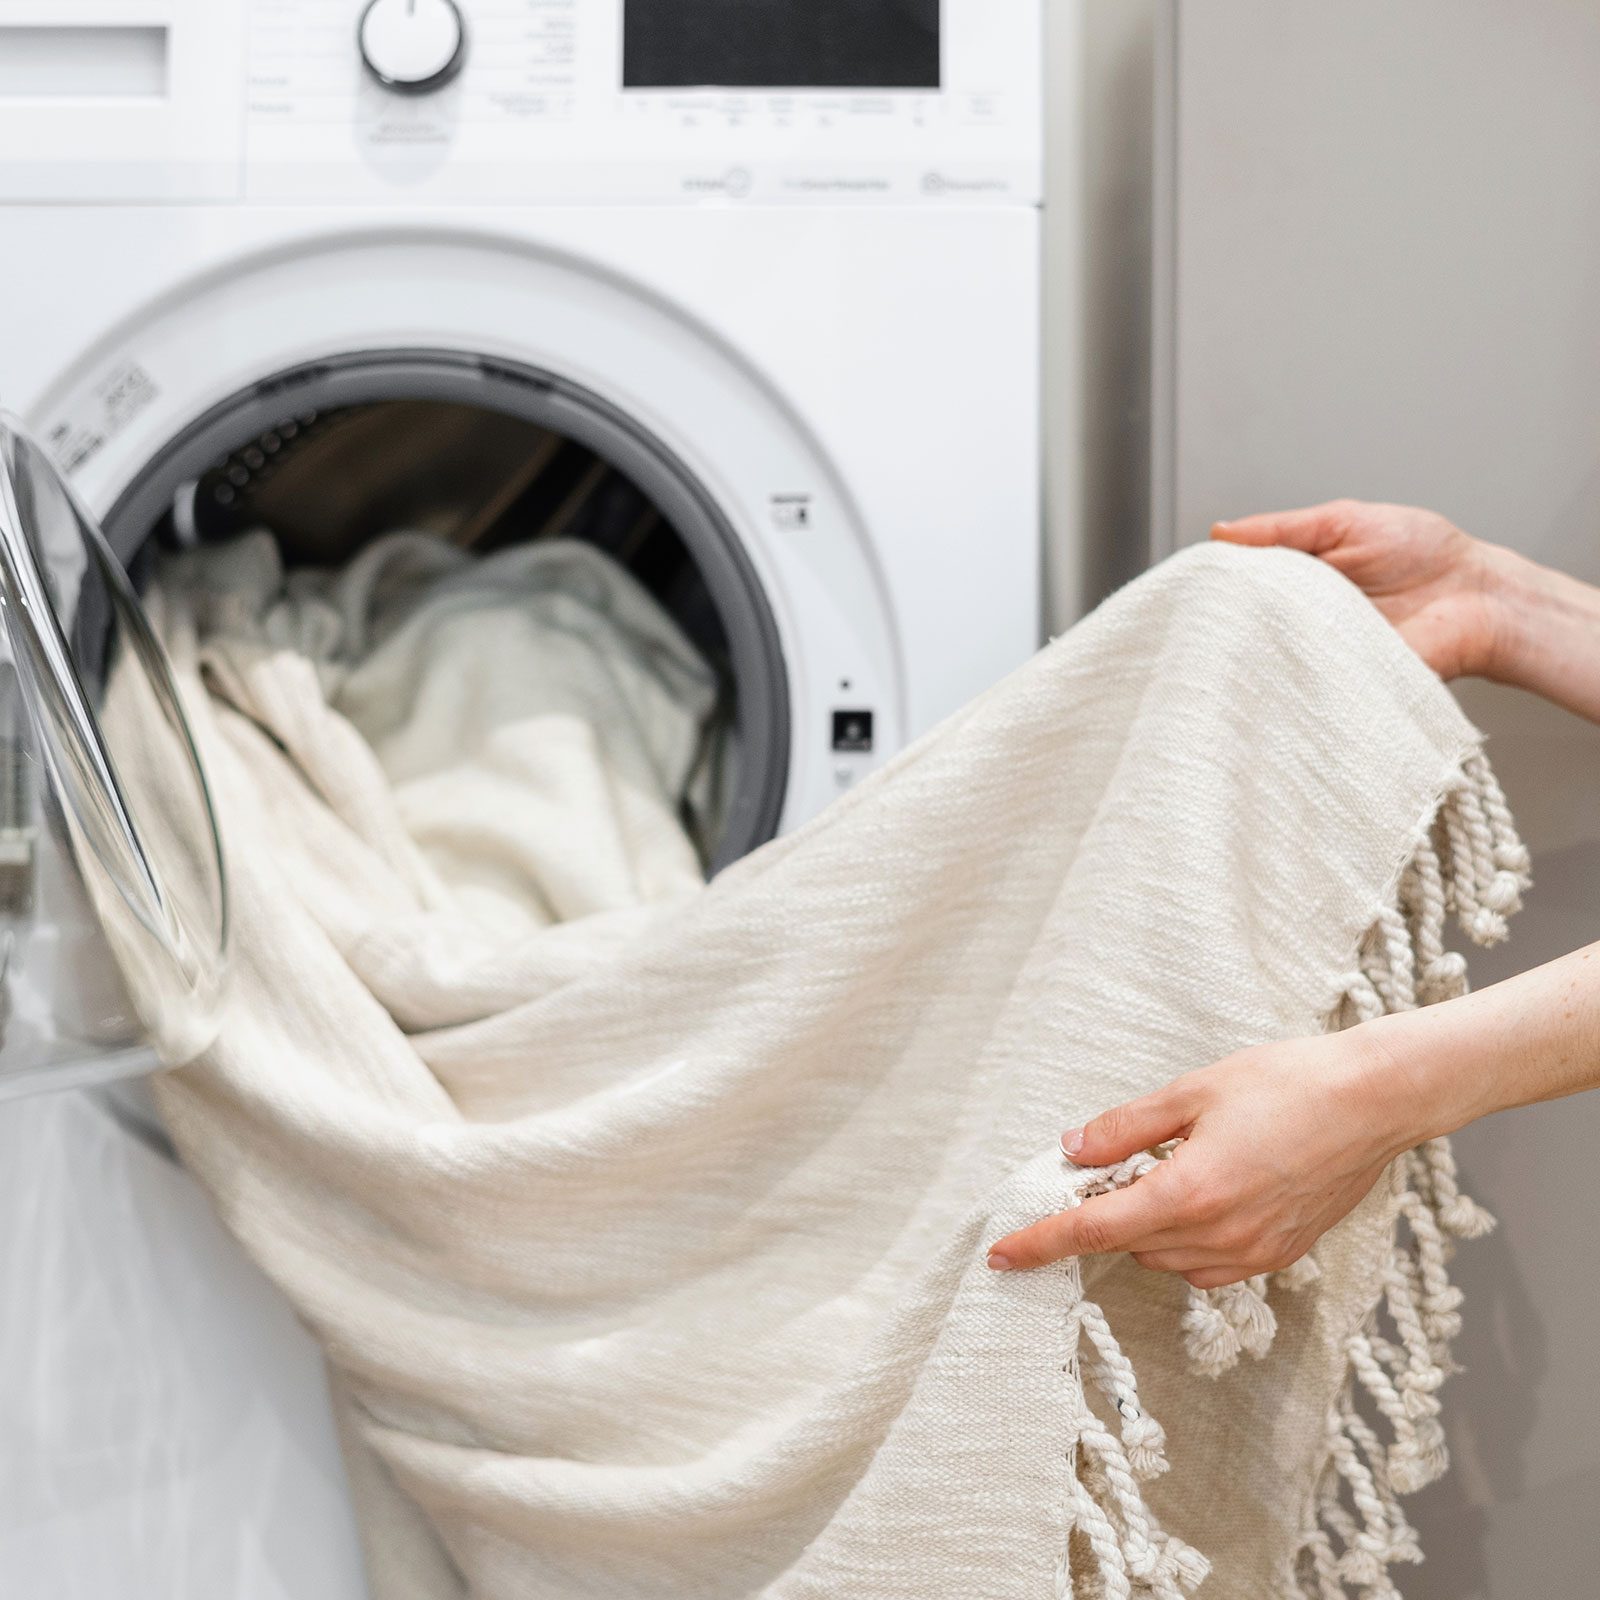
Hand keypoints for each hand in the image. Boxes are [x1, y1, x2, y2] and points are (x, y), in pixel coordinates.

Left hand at [986, 1029, 1424, 1288]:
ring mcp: (1254, 1251)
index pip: (1093, 1230)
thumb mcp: (1192, 1091)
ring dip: (1146, 1227)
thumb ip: (1125, 1128)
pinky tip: (1198, 1197)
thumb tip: (1071, 1150)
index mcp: (1189, 1192)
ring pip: (1167, 1258)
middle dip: (1103, 1214)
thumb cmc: (1287, 1082)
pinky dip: (1185, 1242)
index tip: (1000, 1254)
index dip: (1040, 1242)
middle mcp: (1220, 1234)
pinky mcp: (1280, 1255)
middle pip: (1128, 1243)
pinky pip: (1209, 1265)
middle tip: (1102, 1169)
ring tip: (1163, 1172)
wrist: (1375, 1099)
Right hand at [1212, 500, 1508, 681]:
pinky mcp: (1334, 683)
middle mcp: (1299, 617)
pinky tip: (1276, 665)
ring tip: (1239, 639)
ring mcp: (1314, 652)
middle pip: (1243, 623)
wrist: (1478, 599)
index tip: (1191, 584)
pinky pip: (1299, 684)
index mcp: (1296, 576)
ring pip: (1264, 655)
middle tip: (1205, 616)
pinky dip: (1287, 677)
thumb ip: (1284, 528)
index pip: (1239, 583)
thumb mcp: (1344, 521)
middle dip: (1224, 620)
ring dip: (1253, 647)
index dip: (1214, 584)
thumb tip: (1220, 531)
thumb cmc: (1423, 554)